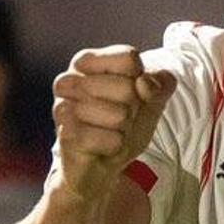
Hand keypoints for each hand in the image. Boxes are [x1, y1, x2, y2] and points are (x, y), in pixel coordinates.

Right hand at [51, 46, 174, 201]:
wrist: (99, 165)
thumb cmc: (122, 125)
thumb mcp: (150, 100)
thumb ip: (160, 84)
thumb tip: (145, 83)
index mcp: (86, 61)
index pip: (129, 58)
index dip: (142, 81)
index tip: (131, 93)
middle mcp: (68, 79)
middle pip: (128, 88)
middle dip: (134, 110)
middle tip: (119, 120)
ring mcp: (63, 106)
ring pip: (120, 115)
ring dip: (124, 130)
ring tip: (109, 132)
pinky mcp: (66, 134)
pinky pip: (111, 139)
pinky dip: (115, 146)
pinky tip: (103, 146)